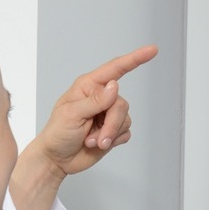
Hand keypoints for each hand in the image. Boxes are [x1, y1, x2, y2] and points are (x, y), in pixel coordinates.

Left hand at [8, 45, 156, 209]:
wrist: (57, 159)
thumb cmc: (57, 133)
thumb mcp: (71, 114)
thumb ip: (94, 101)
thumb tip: (114, 86)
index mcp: (88, 87)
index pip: (115, 69)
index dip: (134, 59)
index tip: (152, 50)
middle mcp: (101, 98)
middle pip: (121, 104)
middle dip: (111, 124)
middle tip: (97, 139)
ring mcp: (108, 115)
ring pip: (125, 120)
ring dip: (109, 134)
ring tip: (91, 142)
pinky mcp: (113, 131)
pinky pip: (126, 132)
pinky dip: (113, 141)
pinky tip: (98, 144)